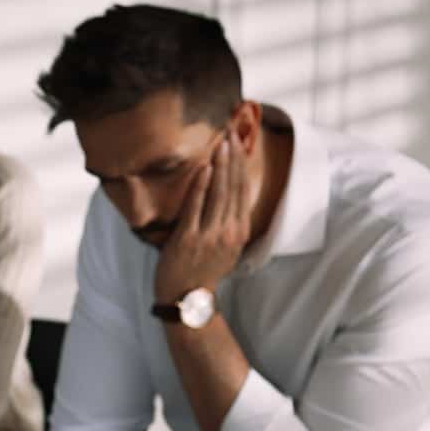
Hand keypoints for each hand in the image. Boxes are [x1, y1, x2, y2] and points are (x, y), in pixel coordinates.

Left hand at [154, 135, 255, 304]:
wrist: (186, 297)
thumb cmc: (203, 269)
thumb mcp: (225, 246)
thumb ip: (228, 222)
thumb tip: (227, 196)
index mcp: (239, 231)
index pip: (243, 191)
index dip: (241, 167)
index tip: (239, 144)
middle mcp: (229, 232)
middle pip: (234, 188)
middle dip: (233, 160)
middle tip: (231, 134)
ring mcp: (210, 235)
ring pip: (219, 194)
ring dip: (221, 167)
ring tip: (221, 144)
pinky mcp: (189, 238)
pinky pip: (197, 208)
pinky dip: (201, 187)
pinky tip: (204, 169)